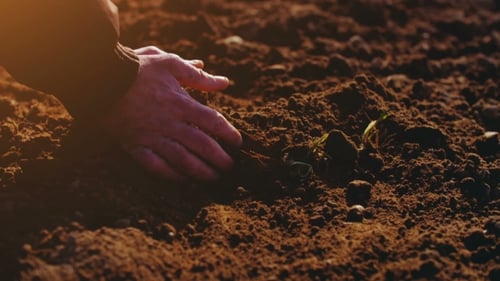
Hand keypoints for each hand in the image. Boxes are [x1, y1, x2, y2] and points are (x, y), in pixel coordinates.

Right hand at [102, 46, 241, 181]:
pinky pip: (155, 166)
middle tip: (230, 167)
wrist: (100, 78)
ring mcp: (152, 137)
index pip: (212, 122)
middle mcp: (170, 123)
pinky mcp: (134, 146)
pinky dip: (170, 175)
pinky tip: (182, 180)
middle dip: (219, 158)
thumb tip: (224, 82)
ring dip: (200, 171)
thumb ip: (198, 76)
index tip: (238, 143)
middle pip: (201, 145)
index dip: (228, 134)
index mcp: (181, 103)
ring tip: (213, 178)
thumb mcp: (170, 64)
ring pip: (182, 160)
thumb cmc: (138, 68)